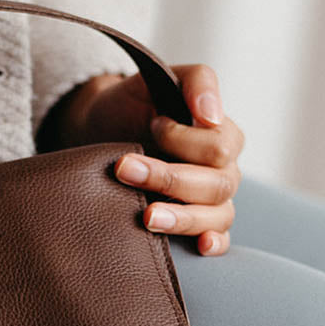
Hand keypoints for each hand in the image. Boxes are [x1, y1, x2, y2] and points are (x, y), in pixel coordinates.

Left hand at [51, 64, 244, 255]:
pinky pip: (219, 239)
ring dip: (181, 217)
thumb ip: (195, 82)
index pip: (219, 147)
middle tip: (125, 169)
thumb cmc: (133, 103)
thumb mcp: (158, 78)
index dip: (184, 139)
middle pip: (217, 184)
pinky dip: (214, 243)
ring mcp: (212, 199)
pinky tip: (200, 247)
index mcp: (222, 134)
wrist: (101, 127)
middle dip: (168, 178)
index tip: (151, 126)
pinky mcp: (196, 222)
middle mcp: (223, 170)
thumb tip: (212, 115)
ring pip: (217, 215)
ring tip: (147, 216)